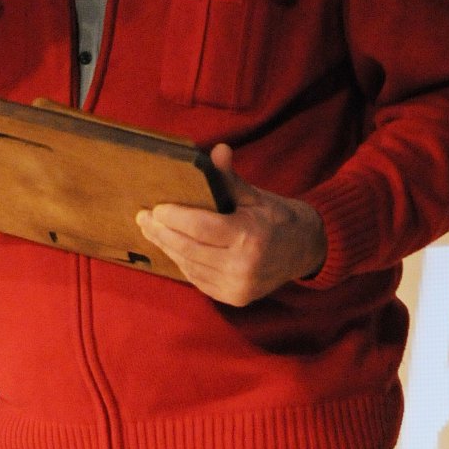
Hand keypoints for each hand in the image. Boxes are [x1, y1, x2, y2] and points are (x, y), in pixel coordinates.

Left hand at [136, 144, 326, 305]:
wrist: (305, 251)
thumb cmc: (277, 218)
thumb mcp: (256, 195)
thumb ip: (230, 178)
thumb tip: (217, 150)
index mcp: (250, 237)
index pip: (200, 227)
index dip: (173, 218)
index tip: (155, 207)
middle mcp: (242, 266)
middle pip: (188, 248)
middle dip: (161, 232)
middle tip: (143, 217)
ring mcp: (238, 287)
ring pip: (189, 266)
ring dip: (167, 247)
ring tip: (151, 230)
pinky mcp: (234, 298)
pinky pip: (198, 279)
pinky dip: (183, 262)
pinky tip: (172, 247)